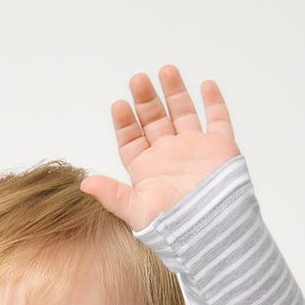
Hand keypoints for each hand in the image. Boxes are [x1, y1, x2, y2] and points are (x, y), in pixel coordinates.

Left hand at [81, 65, 239, 230]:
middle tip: (137, 79)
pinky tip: (206, 85)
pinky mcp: (220, 149)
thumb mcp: (136, 211)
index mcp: (148, 170)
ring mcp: (195, 150)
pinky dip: (213, 102)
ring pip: (183, 113)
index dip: (125, 122)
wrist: (211, 233)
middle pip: (155, 120)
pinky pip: (218, 120)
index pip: (132, 139)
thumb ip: (111, 194)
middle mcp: (169, 156)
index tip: (119, 105)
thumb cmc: (174, 228)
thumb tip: (84, 184)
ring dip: (175, 92)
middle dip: (146, 100)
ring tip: (165, 71)